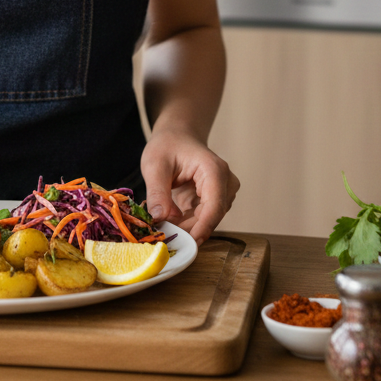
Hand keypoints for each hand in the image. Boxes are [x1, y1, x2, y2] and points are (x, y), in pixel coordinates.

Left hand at [140, 127, 238, 245]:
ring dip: (186, 228)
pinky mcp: (214, 200)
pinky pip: (202, 219)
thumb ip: (157, 192)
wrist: (177, 137)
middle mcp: (225, 183)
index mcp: (214, 170)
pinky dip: (185, 224)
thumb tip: (160, 218)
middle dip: (189, 230)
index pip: (214, 206)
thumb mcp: (155, 165)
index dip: (201, 228)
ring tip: (163, 228)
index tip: (186, 243)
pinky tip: (169, 223)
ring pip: (207, 220)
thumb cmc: (167, 146)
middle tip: (164, 238)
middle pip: (212, 216)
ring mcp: (222, 193)